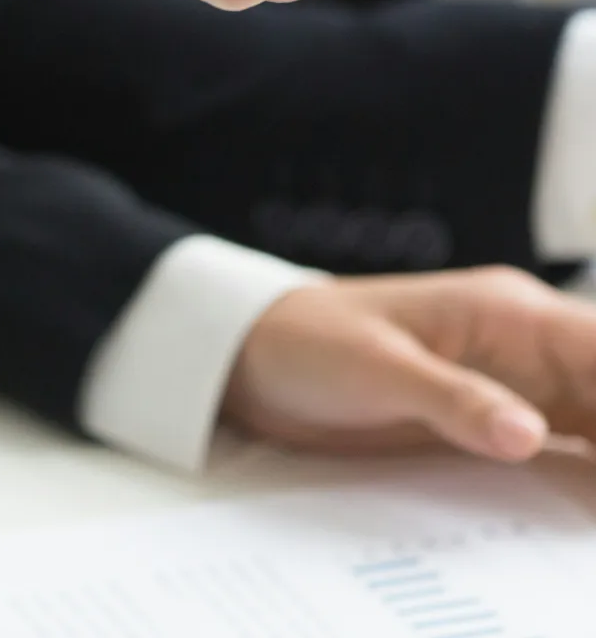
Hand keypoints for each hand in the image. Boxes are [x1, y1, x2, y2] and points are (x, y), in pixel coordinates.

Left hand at [223, 267, 595, 461]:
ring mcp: (515, 382)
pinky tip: (586, 510)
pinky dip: (585, 475)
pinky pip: (565, 445)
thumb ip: (455, 401)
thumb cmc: (314, 342)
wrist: (260, 355)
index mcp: (507, 312)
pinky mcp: (495, 418)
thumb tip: (529, 434)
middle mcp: (525, 344)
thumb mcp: (380, 372)